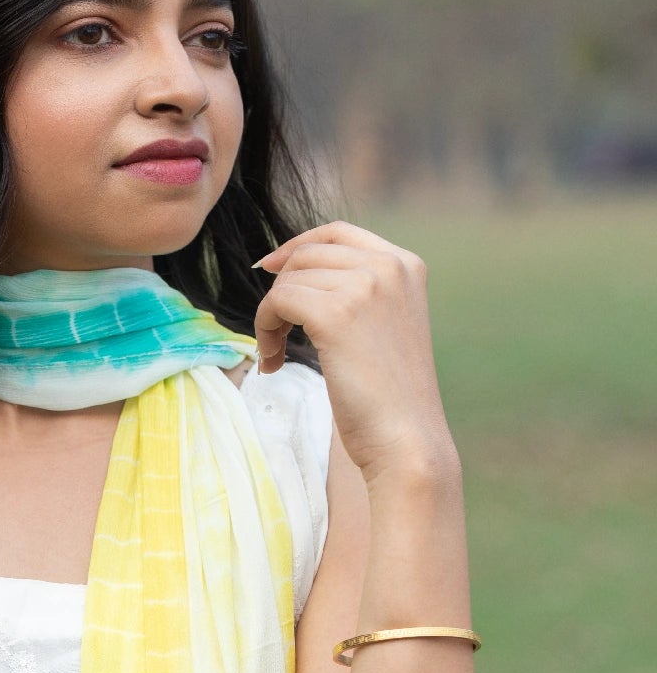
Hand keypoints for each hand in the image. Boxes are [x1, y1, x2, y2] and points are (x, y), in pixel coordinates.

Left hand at [250, 219, 456, 486]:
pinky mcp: (337, 314)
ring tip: (274, 354)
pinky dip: (264, 329)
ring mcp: (365, 286)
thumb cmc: (389, 397)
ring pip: (287, 281)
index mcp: (405, 265)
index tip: (268, 270)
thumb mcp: (383, 326)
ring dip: (269, 317)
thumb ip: (356, 292)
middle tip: (274, 337)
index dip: (296, 247)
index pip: (337, 233)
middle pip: (305, 255)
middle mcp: (389, 266)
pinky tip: (272, 362)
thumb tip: (292, 269)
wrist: (407, 439)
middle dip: (280, 292)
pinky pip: (277, 302)